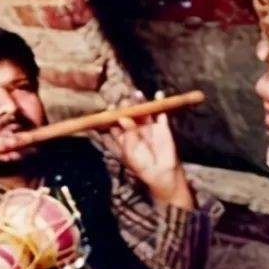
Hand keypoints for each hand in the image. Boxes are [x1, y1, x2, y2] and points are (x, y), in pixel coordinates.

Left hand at [104, 91, 193, 209]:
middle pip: (127, 114)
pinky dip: (160, 104)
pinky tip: (159, 95)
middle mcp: (132, 130)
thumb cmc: (142, 167)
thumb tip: (123, 118)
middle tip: (122, 102)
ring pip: (142, 111)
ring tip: (137, 94)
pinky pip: (160, 113)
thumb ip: (128, 135)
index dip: (108, 117)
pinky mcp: (161, 126)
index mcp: (121, 138)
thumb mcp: (130, 153)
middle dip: (124, 107)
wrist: (162, 174)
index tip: (106, 110)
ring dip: (140, 102)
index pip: (112, 124)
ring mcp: (147, 127)